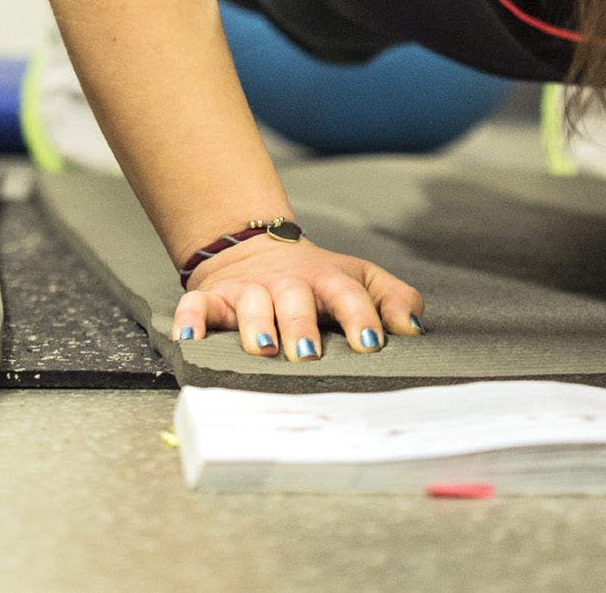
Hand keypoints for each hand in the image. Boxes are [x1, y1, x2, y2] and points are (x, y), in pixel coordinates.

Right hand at [171, 237, 424, 360]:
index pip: (350, 295)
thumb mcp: (363, 281)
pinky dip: (190, 319)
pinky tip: (189, 337)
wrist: (260, 251)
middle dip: (303, 325)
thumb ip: (396, 300)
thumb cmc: (319, 280)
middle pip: (297, 299)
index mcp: (331, 280)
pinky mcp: (214, 298)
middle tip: (309, 354)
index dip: (361, 318)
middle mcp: (290, 284)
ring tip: (263, 349)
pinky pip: (197, 306)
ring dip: (256, 325)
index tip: (371, 344)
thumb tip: (416, 329)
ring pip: (251, 303)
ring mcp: (251, 290)